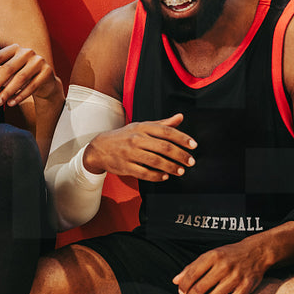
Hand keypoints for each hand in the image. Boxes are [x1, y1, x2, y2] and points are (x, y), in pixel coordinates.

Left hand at [0, 43, 60, 108]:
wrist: (45, 81)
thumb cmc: (20, 74)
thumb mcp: (4, 73)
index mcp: (14, 49)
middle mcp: (27, 52)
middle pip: (7, 69)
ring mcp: (38, 61)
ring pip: (20, 79)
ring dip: (6, 92)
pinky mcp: (47, 72)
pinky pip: (32, 86)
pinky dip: (20, 96)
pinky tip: (11, 103)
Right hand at [81, 112, 195, 180]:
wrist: (100, 148)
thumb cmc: (124, 136)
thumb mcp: (141, 126)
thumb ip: (162, 124)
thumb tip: (180, 117)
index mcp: (142, 127)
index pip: (166, 131)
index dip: (182, 138)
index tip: (193, 145)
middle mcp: (137, 139)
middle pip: (164, 147)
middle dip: (180, 155)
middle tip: (190, 161)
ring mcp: (130, 153)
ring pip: (156, 161)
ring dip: (171, 167)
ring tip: (181, 171)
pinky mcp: (126, 166)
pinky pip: (144, 173)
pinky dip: (156, 175)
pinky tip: (164, 176)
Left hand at [172, 240, 268, 293]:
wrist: (257, 252)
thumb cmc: (229, 255)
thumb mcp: (210, 255)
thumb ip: (192, 267)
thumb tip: (176, 281)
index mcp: (213, 256)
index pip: (192, 274)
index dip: (183, 286)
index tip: (181, 291)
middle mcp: (225, 266)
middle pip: (200, 288)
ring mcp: (236, 277)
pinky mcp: (246, 287)